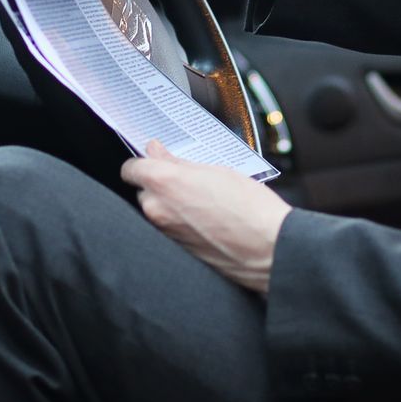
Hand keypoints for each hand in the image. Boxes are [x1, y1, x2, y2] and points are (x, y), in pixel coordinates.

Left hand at [119, 141, 291, 293]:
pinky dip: (179, 222)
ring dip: (169, 204)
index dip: (145, 163)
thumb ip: (178, 161)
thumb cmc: (250, 208)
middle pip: (143, 190)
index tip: (156, 161)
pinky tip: (203, 219)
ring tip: (201, 201)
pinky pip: (168, 229)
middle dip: (159, 184)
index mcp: (163, 182)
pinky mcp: (175, 250)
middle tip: (187, 181)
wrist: (269, 249)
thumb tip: (156, 151)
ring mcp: (164, 233)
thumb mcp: (216, 170)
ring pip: (155, 210)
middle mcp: (157, 209)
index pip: (131, 168)